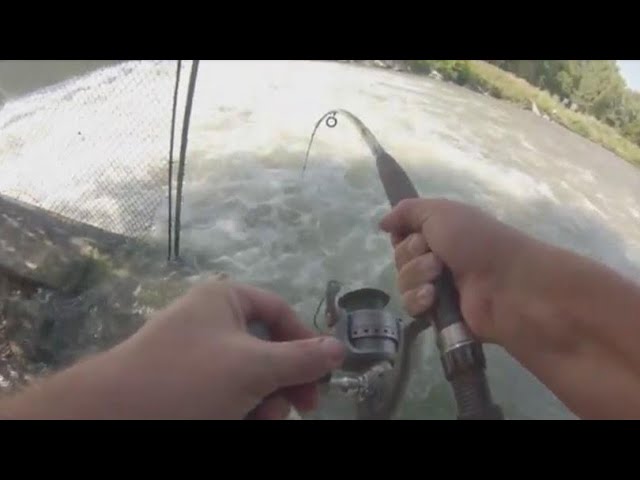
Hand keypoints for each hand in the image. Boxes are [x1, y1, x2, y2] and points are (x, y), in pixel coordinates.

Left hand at [113, 280, 345, 418]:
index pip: (280, 312)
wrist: (113, 416)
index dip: (305, 342)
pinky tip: (240, 423)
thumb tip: (340, 348)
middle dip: (284, 383)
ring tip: (261, 422)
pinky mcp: (184, 385)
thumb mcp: (253, 368)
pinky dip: (239, 410)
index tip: (322, 377)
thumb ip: (301, 359)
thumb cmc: (189, 379)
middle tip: (299, 409)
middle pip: (267, 349)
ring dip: (264, 403)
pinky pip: (225, 393)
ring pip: (249, 378)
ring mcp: (196, 354)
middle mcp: (211, 321)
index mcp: (225, 300)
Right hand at [380, 198, 531, 342]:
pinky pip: (410, 306)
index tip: (417, 235)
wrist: (506, 284)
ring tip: (440, 277)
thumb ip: (407, 211)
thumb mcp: (440, 211)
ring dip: (417, 277)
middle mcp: (437, 259)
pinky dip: (419, 300)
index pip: (402, 236)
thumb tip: (383, 223)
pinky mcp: (438, 314)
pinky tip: (434, 299)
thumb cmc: (477, 241)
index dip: (403, 237)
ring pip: (402, 283)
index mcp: (440, 234)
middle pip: (399, 259)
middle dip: (412, 256)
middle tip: (437, 258)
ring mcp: (438, 288)